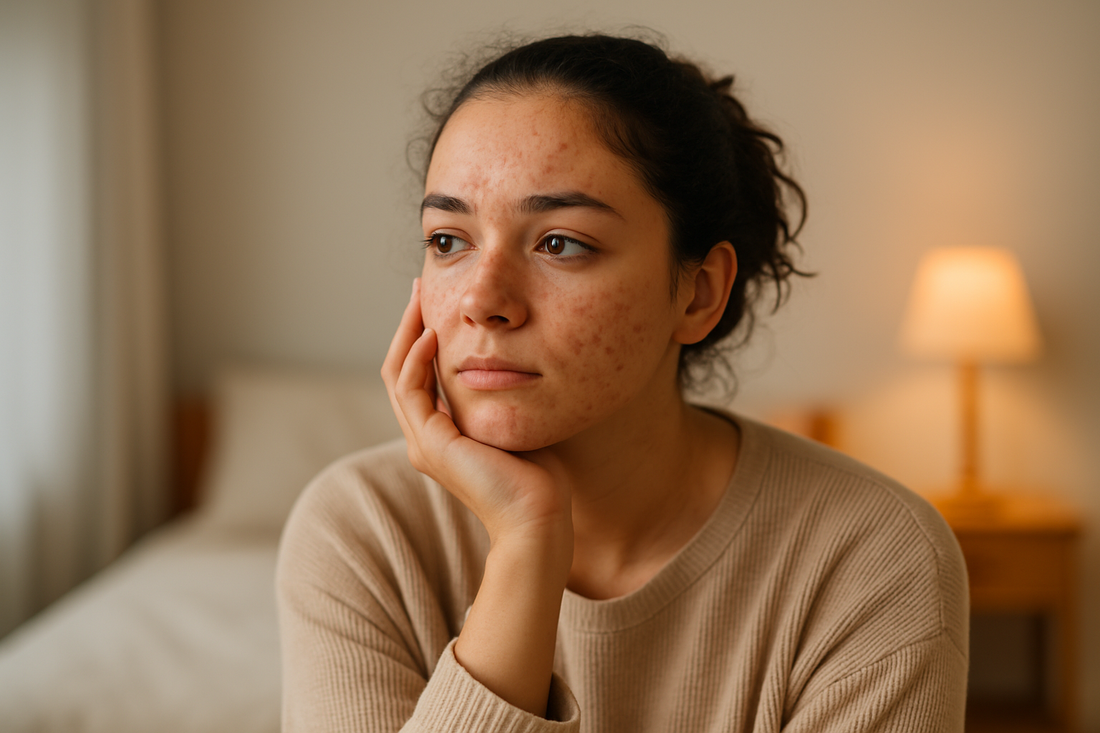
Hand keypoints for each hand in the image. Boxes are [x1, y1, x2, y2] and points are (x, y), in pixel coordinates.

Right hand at [382, 279, 571, 715]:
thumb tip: (519, 359)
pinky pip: (413, 391)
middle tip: (422, 285)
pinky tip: (434, 333)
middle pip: (402, 367)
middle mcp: (426, 437)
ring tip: (422, 297)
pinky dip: (418, 358)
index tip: (440, 298)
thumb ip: (507, 393)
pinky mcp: (433, 446)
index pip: (420, 372)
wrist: (541, 517)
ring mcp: (425, 443)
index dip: (424, 332)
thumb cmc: (543, 475)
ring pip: (399, 374)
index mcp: (443, 432)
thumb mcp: (519, 419)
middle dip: (411, 323)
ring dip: (408, 332)